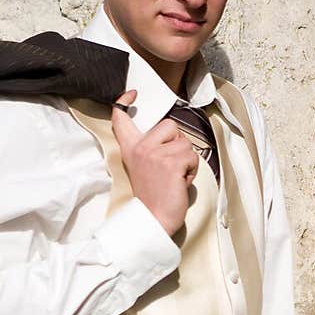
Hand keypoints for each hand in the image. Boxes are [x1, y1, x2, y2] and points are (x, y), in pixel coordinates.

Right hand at [110, 91, 198, 236]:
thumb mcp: (143, 168)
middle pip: (171, 125)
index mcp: (131, 148)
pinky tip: (179, 183)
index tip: (131, 94)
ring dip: (187, 161)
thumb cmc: (153, 197)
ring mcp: (155, 153)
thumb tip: (171, 134)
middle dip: (178, 144)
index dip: (124, 102)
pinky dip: (192, 171)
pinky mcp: (171, 162)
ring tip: (175, 178)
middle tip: (170, 168)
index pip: (121, 119)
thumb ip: (150, 150)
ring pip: (186, 142)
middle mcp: (140, 147)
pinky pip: (193, 156)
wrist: (153, 219)